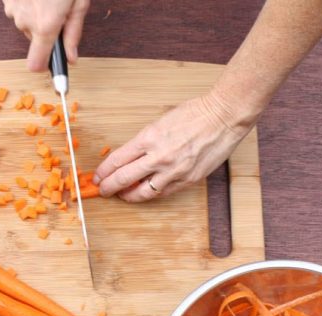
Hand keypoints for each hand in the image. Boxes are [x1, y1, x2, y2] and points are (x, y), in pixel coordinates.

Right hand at [3, 0, 89, 71]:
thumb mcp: (78, 2)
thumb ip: (73, 33)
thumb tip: (71, 58)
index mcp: (45, 26)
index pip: (36, 64)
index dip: (45, 65)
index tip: (51, 65)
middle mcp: (25, 20)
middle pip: (35, 39)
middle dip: (45, 29)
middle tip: (56, 10)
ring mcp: (12, 8)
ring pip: (25, 22)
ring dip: (35, 14)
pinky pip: (17, 8)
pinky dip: (26, 3)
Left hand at [93, 92, 254, 201]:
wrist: (224, 117)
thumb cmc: (195, 113)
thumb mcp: (160, 122)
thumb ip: (145, 141)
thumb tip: (130, 156)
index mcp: (149, 138)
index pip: (117, 160)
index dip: (104, 171)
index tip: (98, 177)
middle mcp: (158, 157)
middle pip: (124, 178)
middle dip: (109, 187)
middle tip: (103, 191)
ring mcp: (174, 171)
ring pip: (143, 192)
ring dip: (129, 195)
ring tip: (123, 196)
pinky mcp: (188, 180)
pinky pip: (163, 192)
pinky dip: (152, 194)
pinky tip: (145, 193)